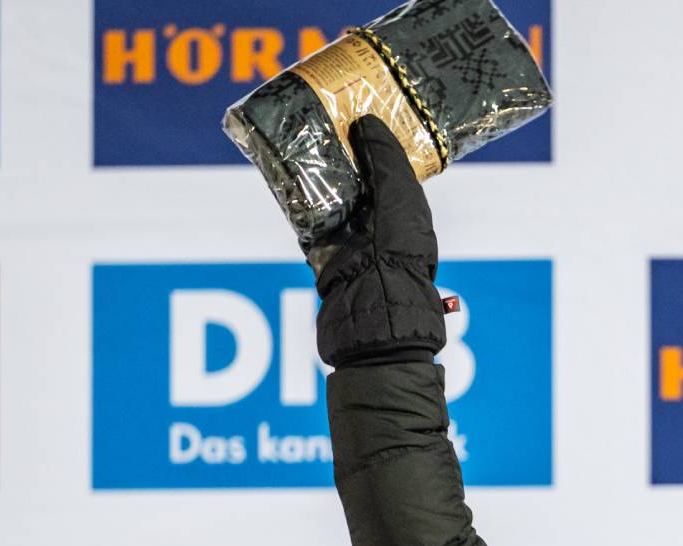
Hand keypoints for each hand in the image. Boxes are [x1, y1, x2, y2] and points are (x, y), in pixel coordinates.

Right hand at [309, 115, 447, 367]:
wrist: (373, 303)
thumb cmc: (399, 247)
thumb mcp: (402, 195)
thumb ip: (386, 159)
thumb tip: (367, 122)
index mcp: (403, 205)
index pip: (385, 163)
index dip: (370, 136)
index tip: (352, 106)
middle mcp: (375, 216)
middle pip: (352, 172)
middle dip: (335, 146)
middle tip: (314, 111)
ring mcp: (346, 230)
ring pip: (325, 188)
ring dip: (310, 165)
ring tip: (294, 130)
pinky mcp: (318, 244)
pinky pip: (302, 211)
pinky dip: (292, 191)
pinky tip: (278, 164)